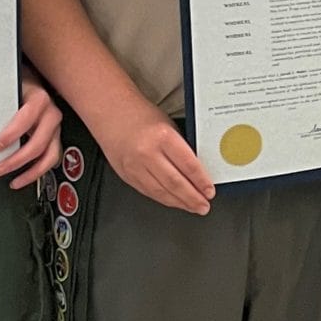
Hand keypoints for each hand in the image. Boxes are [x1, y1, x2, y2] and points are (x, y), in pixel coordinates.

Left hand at [0, 78, 62, 187]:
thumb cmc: (16, 84)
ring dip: (31, 171)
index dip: (11, 135)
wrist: (29, 80)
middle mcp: (51, 114)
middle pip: (39, 144)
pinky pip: (49, 158)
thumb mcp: (7, 87)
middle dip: (17, 160)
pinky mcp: (53, 137)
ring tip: (14, 181)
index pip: (26, 119)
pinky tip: (23, 177)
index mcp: (39, 99)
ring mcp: (54, 128)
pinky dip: (36, 171)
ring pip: (50, 155)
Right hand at [94, 102, 214, 214]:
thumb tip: (197, 171)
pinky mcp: (127, 175)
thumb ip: (181, 148)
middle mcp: (147, 153)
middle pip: (175, 183)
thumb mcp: (169, 126)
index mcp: (163, 137)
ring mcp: (135, 166)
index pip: (188, 166)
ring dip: (179, 202)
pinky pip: (148, 192)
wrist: (111, 113)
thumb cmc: (140, 116)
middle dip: (193, 198)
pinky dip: (164, 199)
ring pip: (161, 192)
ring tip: (193, 207)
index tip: (210, 191)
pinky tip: (174, 202)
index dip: (201, 182)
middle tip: (204, 205)